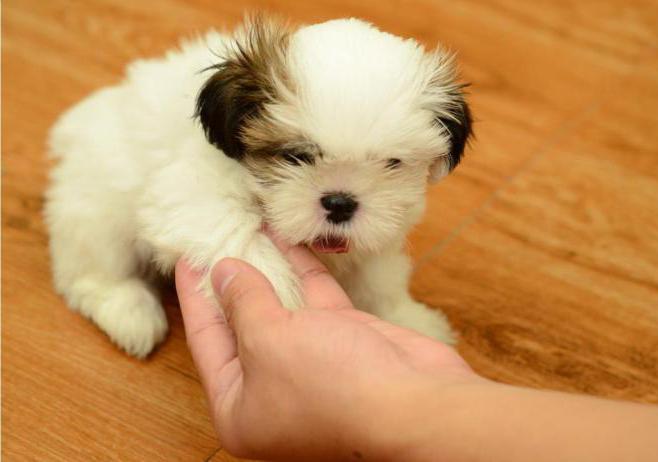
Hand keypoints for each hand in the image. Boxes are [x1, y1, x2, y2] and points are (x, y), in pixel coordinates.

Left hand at [175, 238, 485, 460]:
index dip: (194, 297)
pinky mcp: (345, 341)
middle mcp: (273, 389)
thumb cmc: (332, 387)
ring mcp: (312, 365)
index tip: (188, 258)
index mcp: (240, 408)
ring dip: (269, 270)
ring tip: (250, 230)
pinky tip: (289, 240)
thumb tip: (224, 273)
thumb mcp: (269, 341)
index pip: (206, 343)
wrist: (415, 404)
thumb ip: (243, 303)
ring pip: (282, 308)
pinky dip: (304, 271)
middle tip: (218, 238)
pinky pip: (316, 300)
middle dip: (233, 281)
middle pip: (243, 325)